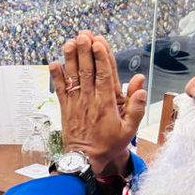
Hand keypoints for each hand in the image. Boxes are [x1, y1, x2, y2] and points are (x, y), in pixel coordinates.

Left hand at [49, 31, 146, 176]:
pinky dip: (56, 76)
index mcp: (106, 102)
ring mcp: (76, 102)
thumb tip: (141, 87)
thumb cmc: (108, 144)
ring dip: (71, 58)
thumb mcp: (129, 130)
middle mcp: (90, 98)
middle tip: (83, 34)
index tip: (99, 41)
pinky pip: (60, 89)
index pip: (104, 74)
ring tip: (70, 42)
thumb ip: (136, 108)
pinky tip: (54, 63)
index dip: (101, 56)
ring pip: (73, 76)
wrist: (84, 159)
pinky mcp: (65, 108)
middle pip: (87, 70)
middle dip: (85, 51)